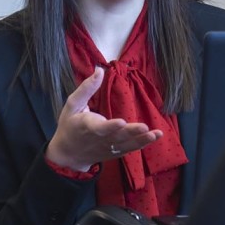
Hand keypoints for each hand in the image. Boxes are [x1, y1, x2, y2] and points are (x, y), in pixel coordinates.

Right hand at [45, 66, 161, 170]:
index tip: (121, 122)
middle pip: (117, 137)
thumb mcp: (71, 105)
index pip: (99, 128)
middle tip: (145, 127)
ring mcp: (108, 148)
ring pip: (126, 145)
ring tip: (156, 134)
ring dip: (142, 140)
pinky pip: (129, 149)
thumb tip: (99, 69)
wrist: (68, 154)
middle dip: (131, 132)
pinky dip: (142, 144)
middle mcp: (99, 139)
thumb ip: (86, 88)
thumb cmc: (69, 125)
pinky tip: (154, 137)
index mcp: (86, 126)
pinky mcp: (114, 153)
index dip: (110, 126)